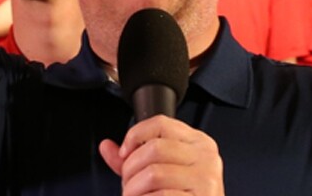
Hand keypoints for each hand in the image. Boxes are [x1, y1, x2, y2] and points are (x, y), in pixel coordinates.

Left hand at [99, 116, 224, 195]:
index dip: (134, 136)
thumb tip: (106, 146)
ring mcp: (205, 179)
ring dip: (133, 189)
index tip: (124, 153)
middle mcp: (205, 157)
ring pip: (154, 173)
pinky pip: (161, 195)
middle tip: (129, 184)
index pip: (160, 123)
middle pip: (154, 148)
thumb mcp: (160, 173)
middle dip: (130, 169)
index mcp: (198, 143)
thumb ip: (133, 159)